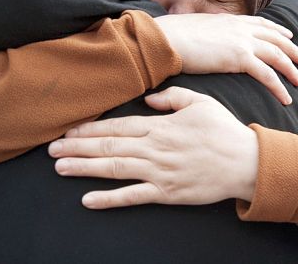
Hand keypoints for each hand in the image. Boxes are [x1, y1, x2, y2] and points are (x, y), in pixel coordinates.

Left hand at [49, 87, 259, 208]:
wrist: (246, 162)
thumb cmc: (224, 130)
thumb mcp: (201, 102)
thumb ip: (173, 97)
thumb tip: (148, 100)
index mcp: (162, 126)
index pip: (119, 125)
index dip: (91, 128)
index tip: (69, 130)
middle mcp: (155, 148)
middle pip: (110, 146)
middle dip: (78, 147)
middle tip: (51, 150)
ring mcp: (160, 172)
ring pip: (115, 168)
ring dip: (85, 168)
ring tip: (60, 168)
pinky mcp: (167, 193)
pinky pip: (133, 197)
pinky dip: (109, 199)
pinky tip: (88, 200)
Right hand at [154, 13, 297, 104]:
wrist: (165, 38)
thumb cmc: (172, 37)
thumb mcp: (195, 28)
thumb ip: (208, 32)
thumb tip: (206, 38)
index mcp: (230, 20)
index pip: (261, 23)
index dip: (277, 29)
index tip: (288, 34)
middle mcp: (240, 28)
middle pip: (275, 38)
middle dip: (292, 49)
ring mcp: (242, 41)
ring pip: (277, 55)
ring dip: (291, 69)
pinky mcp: (239, 58)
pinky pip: (267, 75)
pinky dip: (279, 87)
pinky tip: (286, 98)